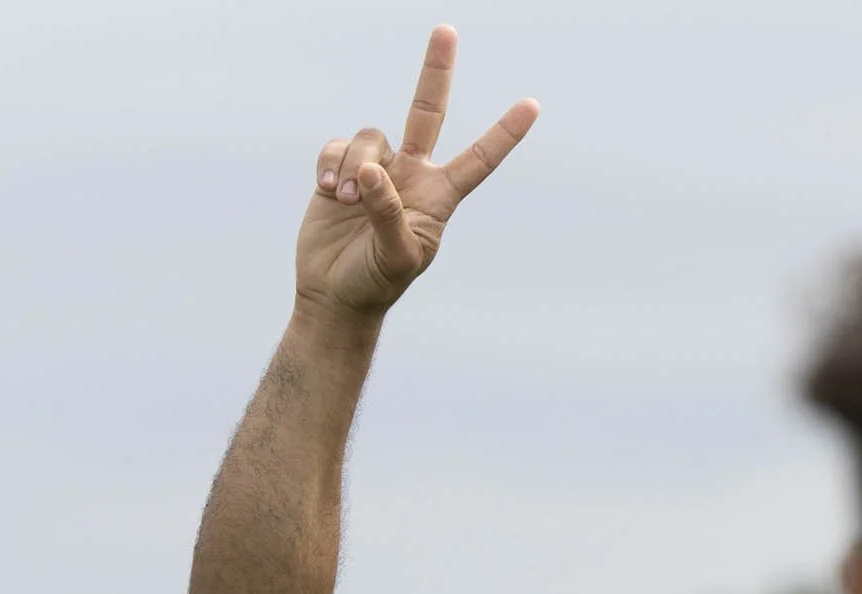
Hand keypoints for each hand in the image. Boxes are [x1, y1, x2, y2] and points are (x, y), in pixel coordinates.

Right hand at [296, 25, 537, 321]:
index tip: (532, 106)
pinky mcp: (339, 170)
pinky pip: (336, 146)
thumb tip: (372, 171)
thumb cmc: (376, 283)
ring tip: (347, 199)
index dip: (504, 134)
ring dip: (356, 164)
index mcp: (439, 197)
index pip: (478, 160)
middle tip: (446, 31)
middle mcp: (411, 174)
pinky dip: (331, 164)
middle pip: (426, 112)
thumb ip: (390, 213)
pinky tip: (329, 191)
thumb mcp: (398, 257)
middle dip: (435, 72)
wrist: (334, 294)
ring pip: (370, 137)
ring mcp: (376, 169)